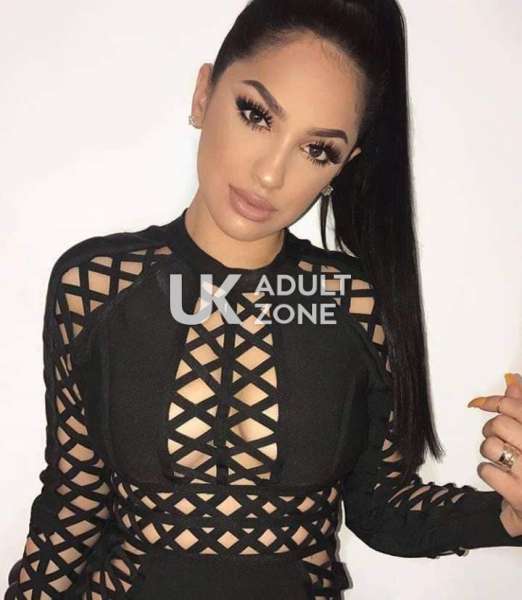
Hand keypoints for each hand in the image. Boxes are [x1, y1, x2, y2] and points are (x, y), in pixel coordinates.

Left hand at [467, 373, 521, 535]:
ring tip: (502, 460)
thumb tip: (513, 383)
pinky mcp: (520, 494)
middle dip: (492, 431)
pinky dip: (488, 472)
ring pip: (491, 446)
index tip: (483, 403)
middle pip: (500, 424)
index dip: (494, 401)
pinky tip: (500, 477)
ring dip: (489, 453)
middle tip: (500, 440)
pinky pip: (487, 470)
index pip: (516, 406)